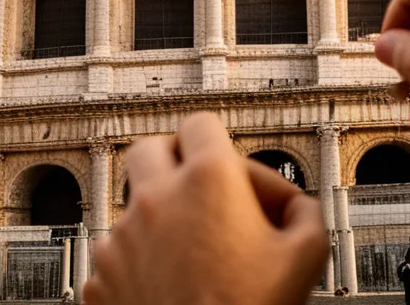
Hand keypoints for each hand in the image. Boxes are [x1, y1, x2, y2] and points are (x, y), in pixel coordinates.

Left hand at [83, 113, 328, 304]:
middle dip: (174, 164)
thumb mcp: (308, 256)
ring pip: (133, 206)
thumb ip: (304, 212)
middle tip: (200, 193)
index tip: (235, 174)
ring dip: (160, 219)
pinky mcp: (101, 276)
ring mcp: (120, 238)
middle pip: (149, 148)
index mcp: (206, 181)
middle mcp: (155, 200)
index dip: (221, 144)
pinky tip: (170, 285)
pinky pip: (118, 254)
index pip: (200, 123)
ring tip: (194, 256)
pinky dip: (140, 262)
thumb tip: (295, 208)